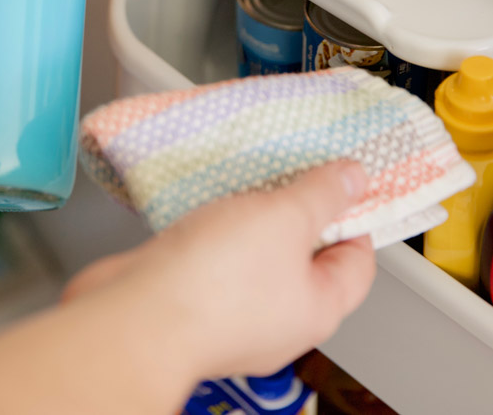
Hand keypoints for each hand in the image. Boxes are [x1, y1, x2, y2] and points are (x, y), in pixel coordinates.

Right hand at [63, 162, 375, 382]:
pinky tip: (201, 208)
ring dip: (248, 220)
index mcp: (317, 308)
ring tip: (241, 186)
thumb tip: (355, 178)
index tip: (340, 180)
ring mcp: (233, 316)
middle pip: (304, 258)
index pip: (358, 261)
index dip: (354, 215)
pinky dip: (212, 234)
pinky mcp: (192, 303)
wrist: (137, 314)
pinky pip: (214, 262)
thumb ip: (323, 194)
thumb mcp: (285, 218)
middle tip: (286, 174)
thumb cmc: (214, 280)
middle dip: (295, 213)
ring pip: (255, 258)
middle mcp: (278, 321)